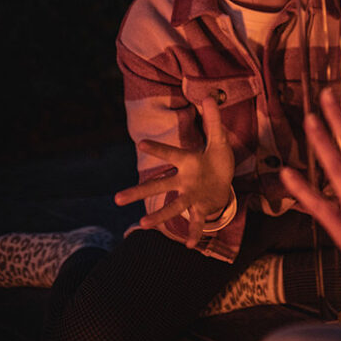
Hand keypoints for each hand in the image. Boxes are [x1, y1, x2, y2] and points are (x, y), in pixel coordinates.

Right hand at [115, 97, 235, 247]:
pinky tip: (190, 245)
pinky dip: (193, 232)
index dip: (158, 148)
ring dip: (160, 215)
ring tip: (143, 225)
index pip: (171, 154)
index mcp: (188, 162)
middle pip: (159, 186)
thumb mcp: (219, 140)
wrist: (224, 183)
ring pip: (173, 206)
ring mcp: (191, 196)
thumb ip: (213, 119)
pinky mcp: (202, 207)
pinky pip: (196, 221)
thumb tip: (207, 95)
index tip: (142, 143)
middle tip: (116, 199)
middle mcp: (184, 181)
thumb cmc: (216, 160)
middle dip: (139, 191)